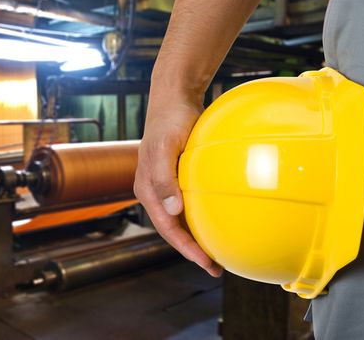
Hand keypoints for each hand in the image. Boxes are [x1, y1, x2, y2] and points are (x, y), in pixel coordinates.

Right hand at [134, 98, 222, 276]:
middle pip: (173, 229)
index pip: (167, 228)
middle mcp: (154, 192)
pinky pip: (188, 204)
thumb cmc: (169, 120)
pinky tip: (215, 221)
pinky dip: (199, 218)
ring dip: (195, 237)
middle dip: (192, 251)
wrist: (174, 98)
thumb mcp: (165, 148)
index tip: (206, 262)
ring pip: (180, 220)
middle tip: (215, 267)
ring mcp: (165, 185)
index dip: (186, 248)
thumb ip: (164, 179)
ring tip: (215, 252)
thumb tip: (173, 210)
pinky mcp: (177, 177)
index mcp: (147, 189)